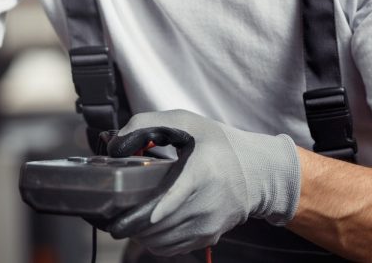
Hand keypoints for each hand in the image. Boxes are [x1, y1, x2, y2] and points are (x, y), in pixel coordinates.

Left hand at [105, 110, 300, 255]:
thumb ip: (147, 123)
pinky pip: (171, 248)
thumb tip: (117, 143)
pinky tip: (147, 227)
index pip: (177, 195)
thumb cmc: (220, 144)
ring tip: (129, 219)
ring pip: (162, 240)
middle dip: (131, 222)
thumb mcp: (187, 122)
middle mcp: (207, 202)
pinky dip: (154, 242)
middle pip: (160, 224)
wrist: (259, 172)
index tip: (133, 218)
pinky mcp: (208, 236)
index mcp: (202, 170)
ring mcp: (209, 223)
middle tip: (113, 215)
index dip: (155, 210)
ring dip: (140, 234)